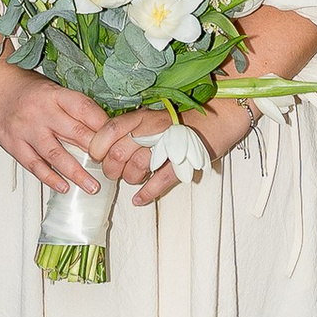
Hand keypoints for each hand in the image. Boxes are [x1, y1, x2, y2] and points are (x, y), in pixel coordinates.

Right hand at [0, 65, 110, 189]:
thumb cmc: (25, 88)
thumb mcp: (52, 87)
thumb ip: (72, 106)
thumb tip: (102, 127)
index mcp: (54, 95)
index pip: (84, 109)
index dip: (103, 125)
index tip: (118, 139)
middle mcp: (41, 112)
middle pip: (74, 133)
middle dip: (96, 152)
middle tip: (113, 167)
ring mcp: (26, 130)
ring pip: (55, 155)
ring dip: (76, 173)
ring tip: (92, 186)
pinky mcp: (13, 144)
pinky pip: (34, 165)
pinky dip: (49, 178)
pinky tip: (63, 187)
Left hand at [97, 89, 262, 206]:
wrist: (220, 116)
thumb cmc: (183, 121)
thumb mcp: (152, 118)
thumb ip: (130, 130)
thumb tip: (105, 149)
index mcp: (141, 117)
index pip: (108, 130)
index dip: (97, 147)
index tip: (97, 156)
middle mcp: (150, 129)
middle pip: (118, 154)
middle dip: (112, 169)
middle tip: (116, 172)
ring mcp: (167, 146)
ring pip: (136, 169)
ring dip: (131, 179)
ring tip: (136, 179)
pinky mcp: (183, 162)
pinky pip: (159, 182)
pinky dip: (146, 194)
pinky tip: (139, 200)